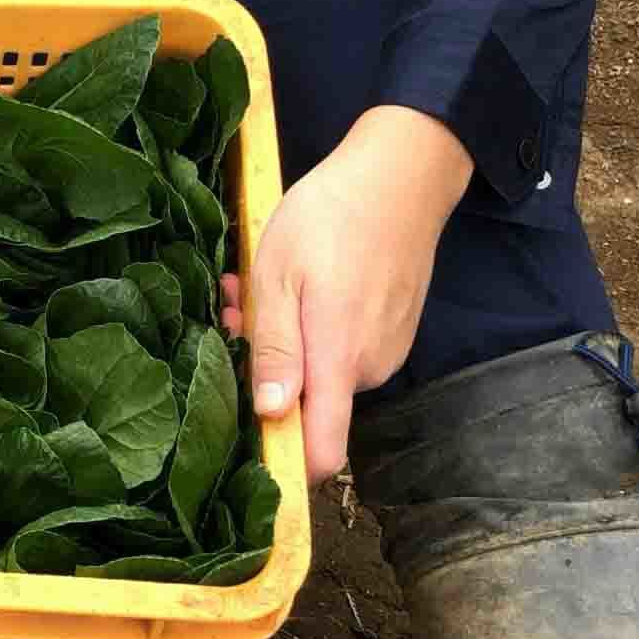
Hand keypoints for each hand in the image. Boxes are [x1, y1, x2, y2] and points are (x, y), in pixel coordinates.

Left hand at [219, 104, 471, 483]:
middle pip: (312, 403)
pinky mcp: (394, 329)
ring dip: (288, 337)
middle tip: (236, 306)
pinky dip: (316, 325)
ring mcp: (388, 349)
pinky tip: (303, 279)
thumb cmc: (331, 216)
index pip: (323, 452)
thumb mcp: (280, 274)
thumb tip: (272, 414)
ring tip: (264, 280)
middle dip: (267, 367)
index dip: (288, 464)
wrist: (402, 175)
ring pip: (325, 369)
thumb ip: (276, 349)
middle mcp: (370, 367)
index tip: (249, 446)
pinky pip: (346, 347)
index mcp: (339, 360)